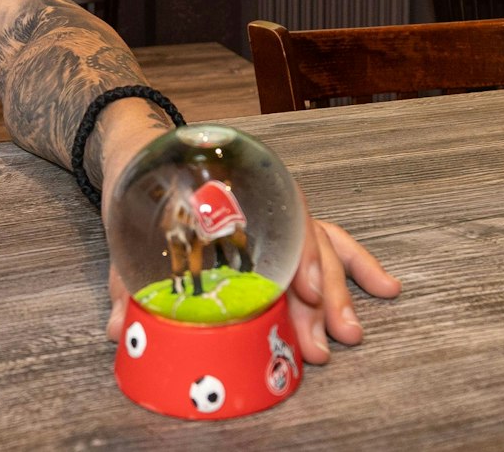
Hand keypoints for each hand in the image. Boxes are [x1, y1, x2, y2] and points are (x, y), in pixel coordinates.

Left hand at [106, 206, 400, 364]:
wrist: (148, 160)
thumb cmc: (142, 201)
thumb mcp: (127, 240)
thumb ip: (127, 283)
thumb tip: (117, 327)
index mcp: (228, 206)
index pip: (272, 232)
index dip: (292, 265)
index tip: (304, 299)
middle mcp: (262, 209)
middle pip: (303, 246)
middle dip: (320, 299)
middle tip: (323, 344)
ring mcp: (278, 219)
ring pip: (323, 246)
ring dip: (342, 291)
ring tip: (352, 332)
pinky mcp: (287, 229)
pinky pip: (332, 243)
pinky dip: (359, 266)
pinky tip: (386, 289)